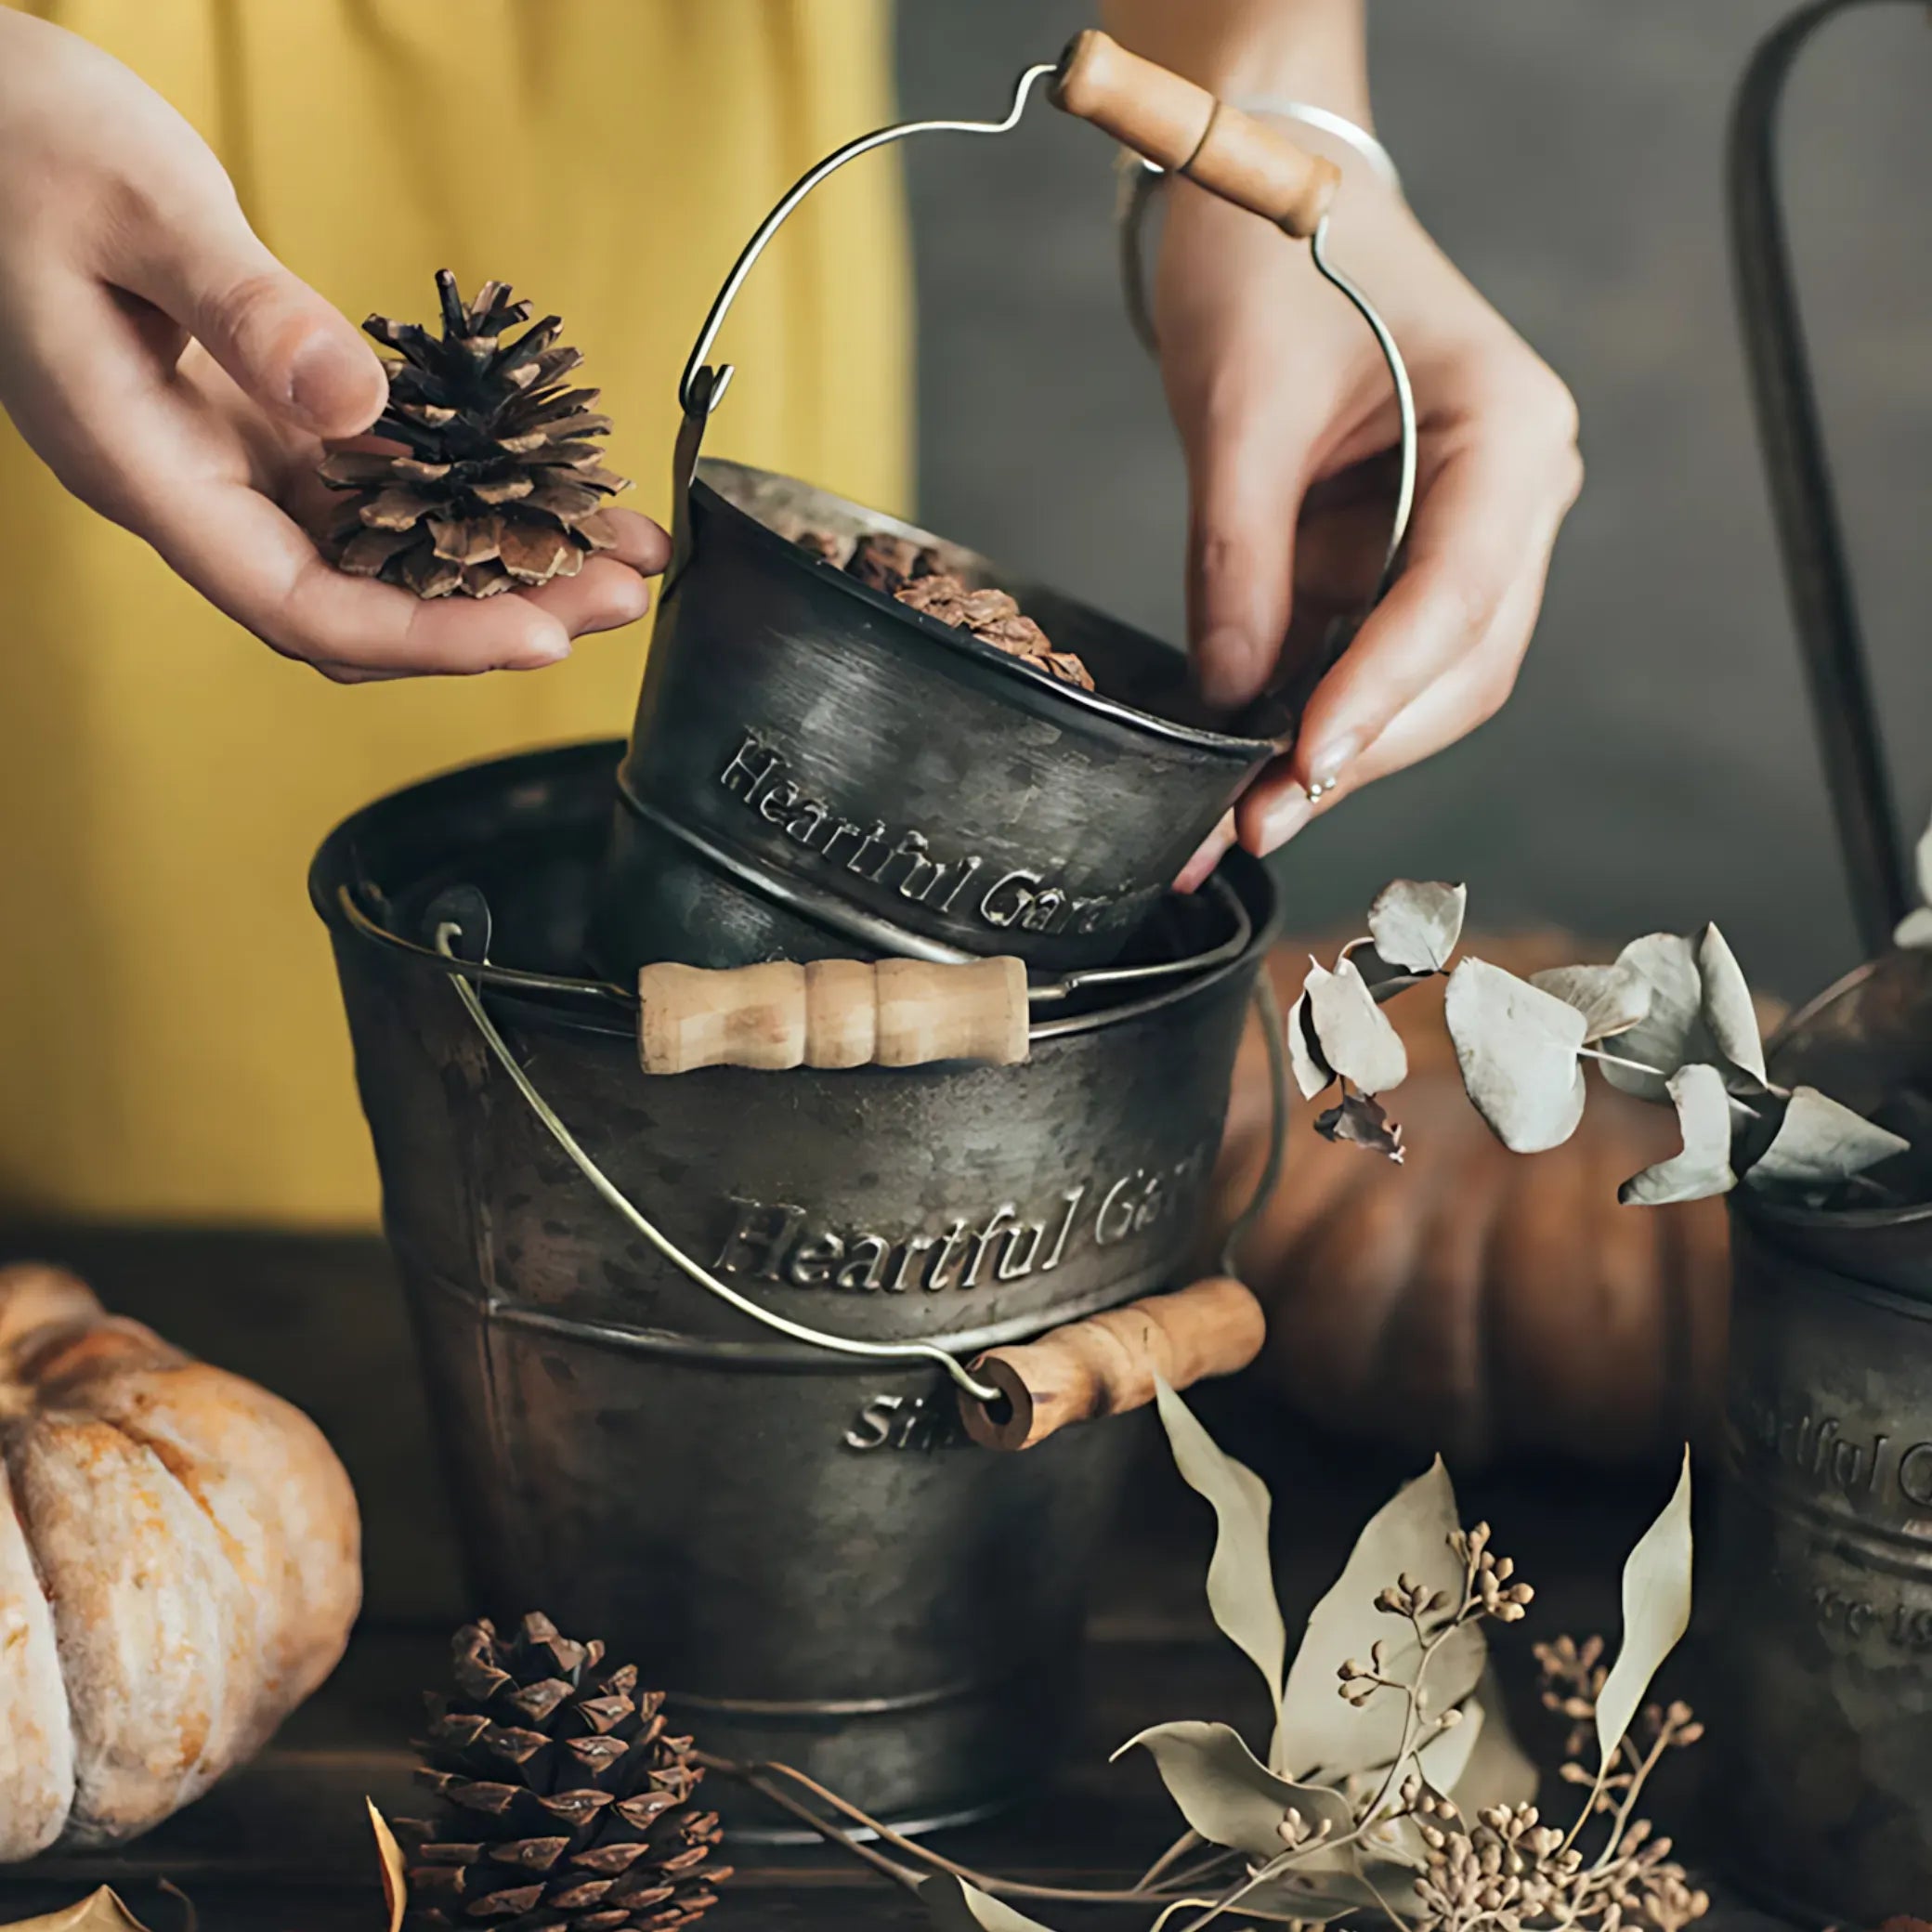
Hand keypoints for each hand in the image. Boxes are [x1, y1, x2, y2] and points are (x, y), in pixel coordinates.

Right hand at [0, 14, 665, 681]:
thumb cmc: (16, 142)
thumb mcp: (137, 206)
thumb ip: (245, 310)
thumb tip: (355, 405)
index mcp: (146, 467)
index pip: (301, 607)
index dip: (425, 638)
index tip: (537, 637)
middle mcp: (194, 489)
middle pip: (360, 604)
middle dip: (492, 613)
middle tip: (617, 593)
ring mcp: (228, 461)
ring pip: (378, 554)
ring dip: (493, 560)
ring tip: (610, 548)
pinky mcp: (261, 422)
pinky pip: (375, 486)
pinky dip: (461, 492)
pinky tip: (539, 481)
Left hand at [1157, 168, 1581, 881]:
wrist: (1270, 197)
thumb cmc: (1269, 263)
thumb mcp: (1236, 407)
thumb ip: (1236, 560)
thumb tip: (1229, 698)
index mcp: (1507, 431)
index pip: (1458, 591)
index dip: (1381, 692)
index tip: (1302, 763)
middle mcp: (1513, 492)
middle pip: (1460, 662)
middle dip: (1357, 747)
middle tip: (1254, 819)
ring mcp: (1470, 530)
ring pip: (1427, 679)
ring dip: (1336, 749)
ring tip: (1239, 814)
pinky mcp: (1409, 555)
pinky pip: (1375, 655)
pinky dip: (1316, 712)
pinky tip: (1251, 764)